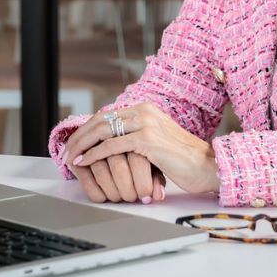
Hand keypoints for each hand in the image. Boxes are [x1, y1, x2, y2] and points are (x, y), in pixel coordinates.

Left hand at [65, 101, 219, 200]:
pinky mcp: (147, 140)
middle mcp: (144, 112)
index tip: (76, 141)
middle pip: (100, 119)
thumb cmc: (187, 162)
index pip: (108, 115)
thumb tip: (117, 149)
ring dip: (82, 144)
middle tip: (66, 149)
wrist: (210, 167)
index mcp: (146, 109)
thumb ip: (139, 141)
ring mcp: (145, 124)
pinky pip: (111, 146)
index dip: (88, 128)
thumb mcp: (159, 145)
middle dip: (79, 135)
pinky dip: (94, 154)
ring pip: (102, 131)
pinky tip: (83, 162)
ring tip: (70, 156)